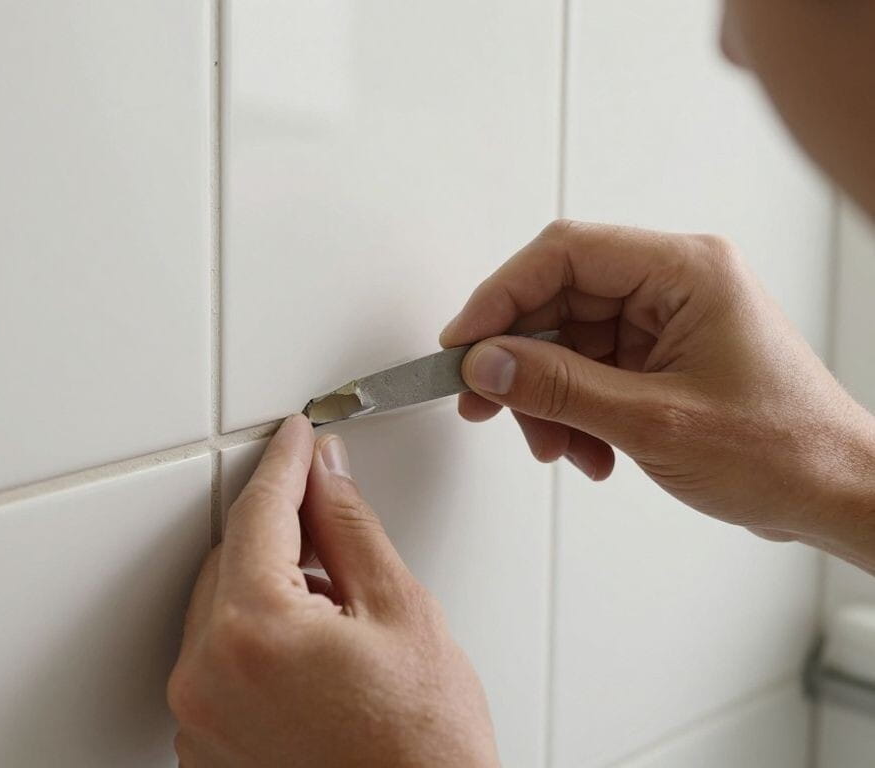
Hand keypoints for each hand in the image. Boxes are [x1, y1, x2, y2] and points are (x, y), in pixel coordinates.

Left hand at [167, 415, 498, 767]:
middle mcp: (205, 677)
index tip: (296, 438)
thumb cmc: (423, 751)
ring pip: (219, 613)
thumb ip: (349, 528)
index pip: (258, 514)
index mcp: (252, 631)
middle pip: (229, 562)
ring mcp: (198, 720)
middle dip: (278, 538)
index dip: (284, 465)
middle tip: (333, 537)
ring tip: (337, 623)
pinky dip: (252, 647)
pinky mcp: (203, 750)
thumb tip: (324, 473)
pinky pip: (215, 667)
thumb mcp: (401, 612)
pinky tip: (310, 661)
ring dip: (265, 594)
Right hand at [442, 219, 874, 564]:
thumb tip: (484, 365)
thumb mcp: (653, 421)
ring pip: (567, 341)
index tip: (462, 346)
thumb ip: (558, 388)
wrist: (838, 494)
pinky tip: (588, 453)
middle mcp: (674, 283)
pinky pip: (590, 370)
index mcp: (685, 270)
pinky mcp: (663, 355)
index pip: (563, 254)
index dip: (501, 297)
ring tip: (556, 448)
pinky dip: (574, 413)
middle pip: (558, 299)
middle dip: (519, 361)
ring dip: (546, 398)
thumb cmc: (782, 450)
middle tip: (485, 405)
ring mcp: (668, 320)